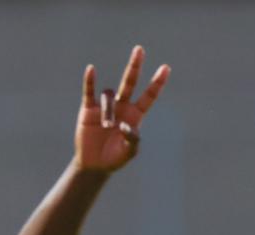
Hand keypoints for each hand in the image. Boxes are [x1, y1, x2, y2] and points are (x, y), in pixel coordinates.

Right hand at [73, 45, 169, 172]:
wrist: (95, 164)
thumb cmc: (116, 158)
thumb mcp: (129, 152)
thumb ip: (132, 139)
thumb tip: (125, 126)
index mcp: (136, 115)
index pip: (149, 95)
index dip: (157, 82)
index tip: (166, 68)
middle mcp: (122, 106)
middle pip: (130, 81)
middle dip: (135, 66)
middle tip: (140, 49)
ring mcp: (105, 106)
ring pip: (109, 96)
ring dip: (108, 110)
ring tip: (106, 126)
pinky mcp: (88, 109)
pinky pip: (89, 91)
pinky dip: (90, 81)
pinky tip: (91, 70)